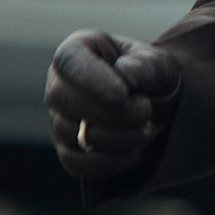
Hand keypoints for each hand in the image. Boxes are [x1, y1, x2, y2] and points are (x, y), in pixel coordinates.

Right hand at [45, 28, 179, 181]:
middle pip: (62, 99)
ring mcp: (58, 119)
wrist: (156, 107)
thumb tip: (123, 76)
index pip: (69, 61)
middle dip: (109, 111)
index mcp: (77, 51)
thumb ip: (143, 65)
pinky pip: (75, 163)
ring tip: (145, 129)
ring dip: (116, 137)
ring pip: (71, 133)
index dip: (92, 79)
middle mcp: (58, 84)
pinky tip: (132, 151)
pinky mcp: (67, 150)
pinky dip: (107, 162)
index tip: (123, 94)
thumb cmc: (150, 77)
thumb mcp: (156, 63)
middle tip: (144, 110)